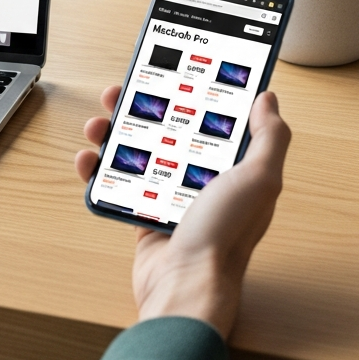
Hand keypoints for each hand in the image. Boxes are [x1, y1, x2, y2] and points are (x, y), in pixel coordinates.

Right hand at [76, 86, 289, 339]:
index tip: (175, 71)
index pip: (215, 119)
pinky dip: (100, 170)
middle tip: (122, 91)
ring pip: (141, 153)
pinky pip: (119, 185)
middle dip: (144, 108)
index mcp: (236, 168)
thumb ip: (269, 137)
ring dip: (116, 134)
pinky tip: (88, 158)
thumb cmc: (225, 238)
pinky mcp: (145, 217)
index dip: (195, 92)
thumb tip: (268, 98)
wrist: (185, 288)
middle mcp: (205, 181)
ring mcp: (173, 198)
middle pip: (170, 130)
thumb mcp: (259, 179)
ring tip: (98, 123)